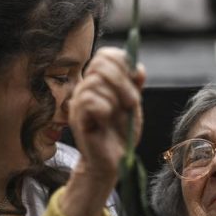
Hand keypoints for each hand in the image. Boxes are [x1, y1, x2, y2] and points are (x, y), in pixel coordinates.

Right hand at [62, 47, 144, 215]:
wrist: (113, 160)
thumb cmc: (121, 132)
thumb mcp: (133, 105)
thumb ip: (134, 85)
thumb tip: (138, 66)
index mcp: (100, 80)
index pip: (106, 54)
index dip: (123, 62)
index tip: (136, 80)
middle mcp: (86, 86)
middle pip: (100, 64)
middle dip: (122, 81)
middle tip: (131, 102)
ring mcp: (78, 101)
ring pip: (95, 82)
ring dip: (115, 98)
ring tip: (118, 114)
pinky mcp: (76, 117)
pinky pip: (90, 100)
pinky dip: (104, 109)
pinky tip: (105, 120)